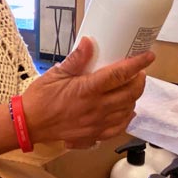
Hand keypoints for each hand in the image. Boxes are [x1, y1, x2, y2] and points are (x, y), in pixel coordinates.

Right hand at [22, 37, 151, 148]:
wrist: (29, 124)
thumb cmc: (40, 98)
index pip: (120, 74)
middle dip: (140, 80)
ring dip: (134, 97)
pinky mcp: (94, 135)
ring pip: (127, 110)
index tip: (148, 56)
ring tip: (132, 87)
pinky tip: (127, 110)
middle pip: (130, 93)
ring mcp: (97, 123)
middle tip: (139, 71)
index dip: (137, 64)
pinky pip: (118, 127)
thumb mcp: (55, 73)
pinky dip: (127, 117)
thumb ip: (76, 59)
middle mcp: (96, 107)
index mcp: (88, 89)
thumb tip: (89, 42)